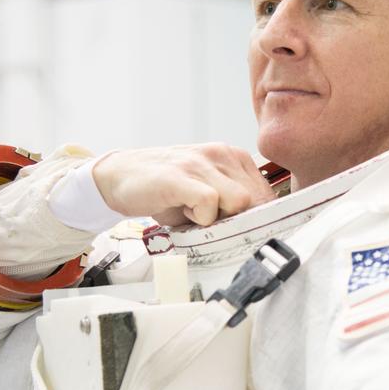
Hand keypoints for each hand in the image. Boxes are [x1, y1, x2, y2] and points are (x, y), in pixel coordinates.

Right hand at [92, 144, 273, 225]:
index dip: (260, 219)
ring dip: (219, 219)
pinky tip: (185, 213)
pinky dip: (201, 218)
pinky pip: (209, 202)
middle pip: (258, 201)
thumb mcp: (207, 192)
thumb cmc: (166, 188)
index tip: (247, 233)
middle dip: (241, 221)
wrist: (120, 175)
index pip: (268, 194)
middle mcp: (221, 155)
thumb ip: (232, 204)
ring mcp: (200, 164)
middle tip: (213, 224)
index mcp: (233, 158)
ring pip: (239, 201)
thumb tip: (259, 231)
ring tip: (194, 214)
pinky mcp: (180, 176)